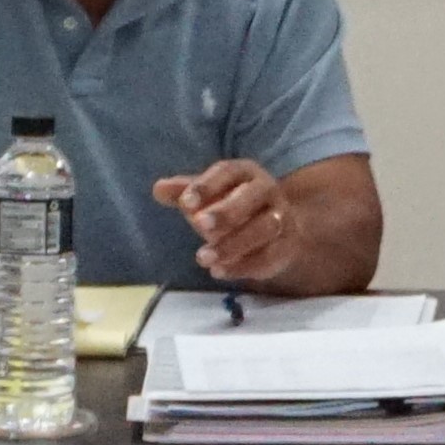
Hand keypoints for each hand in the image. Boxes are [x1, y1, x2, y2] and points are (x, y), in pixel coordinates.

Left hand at [155, 160, 296, 285]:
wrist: (278, 225)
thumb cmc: (233, 205)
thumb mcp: (208, 196)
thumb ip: (184, 193)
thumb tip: (158, 189)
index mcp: (245, 173)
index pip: (227, 173)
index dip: (206, 186)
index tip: (185, 203)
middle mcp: (267, 191)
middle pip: (251, 198)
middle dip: (226, 212)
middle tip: (199, 226)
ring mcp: (281, 218)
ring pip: (264, 228)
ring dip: (233, 244)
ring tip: (202, 258)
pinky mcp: (287, 245)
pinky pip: (270, 255)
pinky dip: (245, 266)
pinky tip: (219, 272)